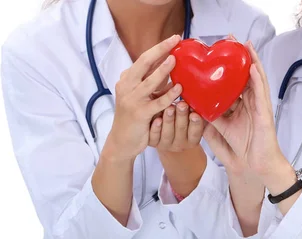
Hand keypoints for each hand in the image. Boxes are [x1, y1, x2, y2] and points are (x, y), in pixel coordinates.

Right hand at [102, 35, 182, 162]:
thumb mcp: (141, 96)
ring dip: (162, 70)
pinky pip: (156, 102)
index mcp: (127, 80)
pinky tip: (179, 89)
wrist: (122, 141)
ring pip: (149, 82)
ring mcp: (132, 100)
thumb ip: (152, 82)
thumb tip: (171, 66)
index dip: (158, 48)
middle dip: (160, 50)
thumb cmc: (135, 117)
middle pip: (143, 63)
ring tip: (175, 60)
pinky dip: (168, 95)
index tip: (173, 39)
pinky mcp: (139, 114)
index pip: (144, 59)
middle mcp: (126, 86)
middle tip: (174, 41)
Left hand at [148, 88, 206, 153]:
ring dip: (169, 120)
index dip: (196, 123)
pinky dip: (156, 128)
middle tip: (182, 105)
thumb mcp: (191, 123)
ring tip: (169, 107)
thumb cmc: (182, 125)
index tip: (195, 113)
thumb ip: (195, 113)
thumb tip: (201, 97)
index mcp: (192, 140)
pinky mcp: (153, 144)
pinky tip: (156, 119)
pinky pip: (154, 138)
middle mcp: (180, 144)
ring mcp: (166, 145)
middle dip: (182, 116)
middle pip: (182, 130)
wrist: (166, 143)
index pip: (196, 132)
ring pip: (168, 134)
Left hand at [203, 41, 293, 185]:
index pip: (233, 81)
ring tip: (244, 45)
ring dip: (251, 60)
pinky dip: (257, 78)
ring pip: (256, 78)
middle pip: (245, 74)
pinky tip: (252, 66)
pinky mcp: (264, 113)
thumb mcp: (218, 130)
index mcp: (240, 105)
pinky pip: (261, 92)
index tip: (218, 51)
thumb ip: (207, 118)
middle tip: (230, 39)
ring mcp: (258, 106)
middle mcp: (250, 103)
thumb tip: (191, 106)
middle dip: (239, 57)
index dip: (227, 66)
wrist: (251, 168)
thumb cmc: (240, 150)